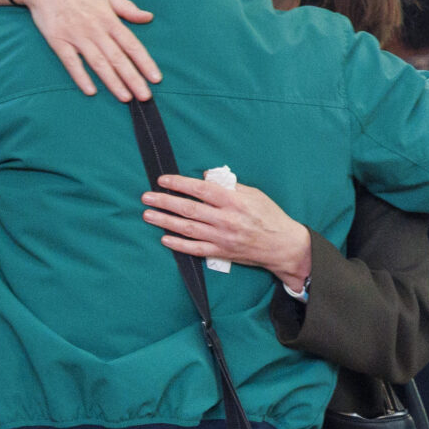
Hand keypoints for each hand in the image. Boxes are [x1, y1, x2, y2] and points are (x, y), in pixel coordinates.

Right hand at [13, 0, 158, 101]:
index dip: (144, 62)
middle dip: (133, 78)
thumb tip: (148, 17)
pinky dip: (81, 77)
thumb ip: (127, 8)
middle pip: (117, 58)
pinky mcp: (58, 41)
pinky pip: (71, 63)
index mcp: (109, 18)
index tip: (155, 78)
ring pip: (98, 63)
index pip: (131, 44)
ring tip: (125, 97)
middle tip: (145, 97)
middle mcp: (95, 29)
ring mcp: (76, 36)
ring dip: (112, 82)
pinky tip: (91, 91)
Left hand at [141, 175, 313, 291]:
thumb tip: (206, 176)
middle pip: (189, 209)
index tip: (163, 179)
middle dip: (165, 202)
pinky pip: (195, 249)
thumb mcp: (253, 194)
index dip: (180, 183)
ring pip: (188, 228)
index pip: (201, 189)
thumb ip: (229, 185)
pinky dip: (179, 245)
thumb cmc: (269, 215)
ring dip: (165, 221)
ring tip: (148, 215)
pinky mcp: (221, 252)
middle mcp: (226, 219)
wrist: (282, 245)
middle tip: (146, 197)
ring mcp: (222, 237)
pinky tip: (164, 239)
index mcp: (234, 201)